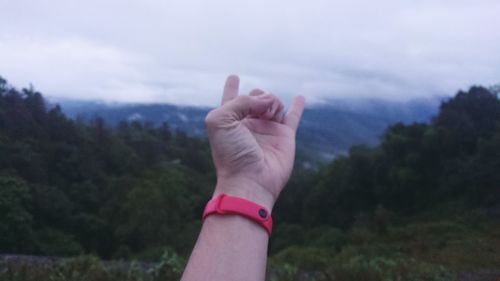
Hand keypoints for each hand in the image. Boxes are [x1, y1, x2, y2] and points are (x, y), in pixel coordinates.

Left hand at [205, 75, 304, 210]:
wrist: (251, 180)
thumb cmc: (231, 153)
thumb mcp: (221, 120)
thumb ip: (241, 101)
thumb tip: (267, 101)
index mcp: (230, 120)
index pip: (231, 99)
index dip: (232, 88)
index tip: (234, 77)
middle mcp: (249, 123)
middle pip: (256, 96)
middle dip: (258, 95)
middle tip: (257, 109)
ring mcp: (267, 129)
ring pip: (273, 102)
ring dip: (272, 102)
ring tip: (269, 116)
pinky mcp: (285, 136)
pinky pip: (293, 116)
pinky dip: (297, 106)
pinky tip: (299, 98)